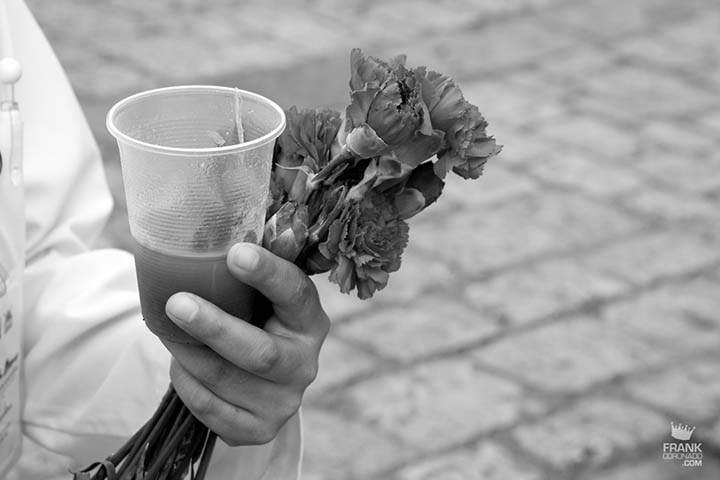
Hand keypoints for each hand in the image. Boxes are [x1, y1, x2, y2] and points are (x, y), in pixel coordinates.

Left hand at [163, 243, 329, 445]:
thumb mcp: (260, 296)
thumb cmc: (254, 320)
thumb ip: (248, 267)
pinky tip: (181, 363)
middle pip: (260, 354)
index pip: (296, 294)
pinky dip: (186, 383)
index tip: (235, 253)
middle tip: (176, 303)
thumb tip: (211, 213)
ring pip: (225, 381)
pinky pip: (210, 409)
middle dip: (215, 328)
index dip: (268, 274)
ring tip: (169, 330)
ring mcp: (284, 402)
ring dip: (188, 354)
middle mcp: (306, 364)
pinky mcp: (259, 429)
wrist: (261, 381)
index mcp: (310, 320)